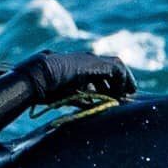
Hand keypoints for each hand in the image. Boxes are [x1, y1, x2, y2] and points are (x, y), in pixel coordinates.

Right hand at [12, 50, 136, 104]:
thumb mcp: (68, 95)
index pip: (98, 73)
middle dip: (118, 81)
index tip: (114, 96)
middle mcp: (85, 61)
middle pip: (109, 68)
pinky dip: (123, 79)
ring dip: (123, 80)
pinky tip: (123, 91)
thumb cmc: (46, 87)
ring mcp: (91, 60)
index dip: (108, 84)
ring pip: (115, 66)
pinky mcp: (96, 63)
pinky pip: (116, 69)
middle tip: (126, 94)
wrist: (39, 76)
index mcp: (77, 67)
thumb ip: (82, 99)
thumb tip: (92, 107)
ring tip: (128, 93)